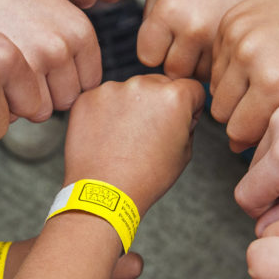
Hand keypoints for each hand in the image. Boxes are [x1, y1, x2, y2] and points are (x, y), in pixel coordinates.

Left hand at [63, 74, 204, 211]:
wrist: (105, 193)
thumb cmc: (145, 177)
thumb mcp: (184, 153)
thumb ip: (187, 124)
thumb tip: (181, 114)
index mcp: (173, 97)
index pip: (191, 88)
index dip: (191, 107)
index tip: (181, 121)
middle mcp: (142, 85)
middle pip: (159, 84)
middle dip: (159, 103)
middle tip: (150, 133)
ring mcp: (111, 89)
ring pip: (129, 91)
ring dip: (131, 106)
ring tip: (125, 138)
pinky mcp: (87, 98)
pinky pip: (103, 99)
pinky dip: (106, 112)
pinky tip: (107, 136)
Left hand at [138, 0, 274, 79]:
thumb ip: (150, 17)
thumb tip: (148, 53)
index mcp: (170, 12)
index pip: (148, 56)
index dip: (152, 49)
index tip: (162, 39)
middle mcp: (193, 30)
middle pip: (172, 71)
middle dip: (174, 60)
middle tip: (182, 42)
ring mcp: (217, 41)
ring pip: (196, 75)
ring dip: (195, 64)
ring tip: (201, 41)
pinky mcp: (237, 47)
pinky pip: (217, 72)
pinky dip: (214, 64)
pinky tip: (215, 44)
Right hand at [210, 0, 278, 150]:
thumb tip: (241, 145)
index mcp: (276, 82)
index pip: (239, 132)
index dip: (249, 139)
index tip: (259, 136)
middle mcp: (250, 59)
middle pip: (221, 114)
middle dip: (236, 119)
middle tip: (256, 113)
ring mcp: (236, 37)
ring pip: (214, 88)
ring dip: (230, 94)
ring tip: (254, 89)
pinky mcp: (229, 21)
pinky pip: (215, 60)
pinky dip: (228, 68)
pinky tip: (252, 64)